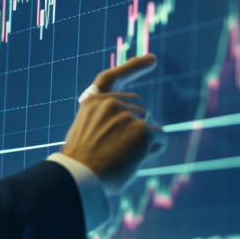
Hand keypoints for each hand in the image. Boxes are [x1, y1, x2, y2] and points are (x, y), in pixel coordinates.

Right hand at [61, 54, 161, 193]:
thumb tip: (140, 126)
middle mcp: (110, 102)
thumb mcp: (86, 135)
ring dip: (142, 142)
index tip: (153, 60)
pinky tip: (135, 161)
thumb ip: (105, 122)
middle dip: (135, 128)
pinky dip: (152, 150)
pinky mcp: (143, 129)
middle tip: (117, 151)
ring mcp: (128, 114)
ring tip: (121, 158)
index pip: (112, 77)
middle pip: (138, 110)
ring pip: (149, 125)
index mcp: (91, 102)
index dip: (133, 67)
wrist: (79, 178)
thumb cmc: (82, 166)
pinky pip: (160, 138)